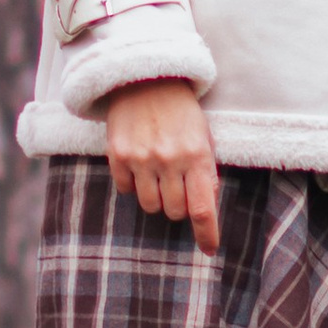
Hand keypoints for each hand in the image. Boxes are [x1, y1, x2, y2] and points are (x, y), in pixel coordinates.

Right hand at [105, 78, 220, 254]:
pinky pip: (126, 190)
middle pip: (174, 211)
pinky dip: (134, 184)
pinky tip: (139, 164)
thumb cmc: (180, 110)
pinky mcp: (118, 155)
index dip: (206, 233)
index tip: (208, 249)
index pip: (202, 208)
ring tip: (158, 175)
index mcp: (197, 156)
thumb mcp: (203, 136)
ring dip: (156, 197)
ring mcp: (141, 159)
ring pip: (149, 205)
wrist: (145, 78)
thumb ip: (206, 171)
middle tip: (178, 186)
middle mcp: (169, 160)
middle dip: (178, 206)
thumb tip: (206, 205)